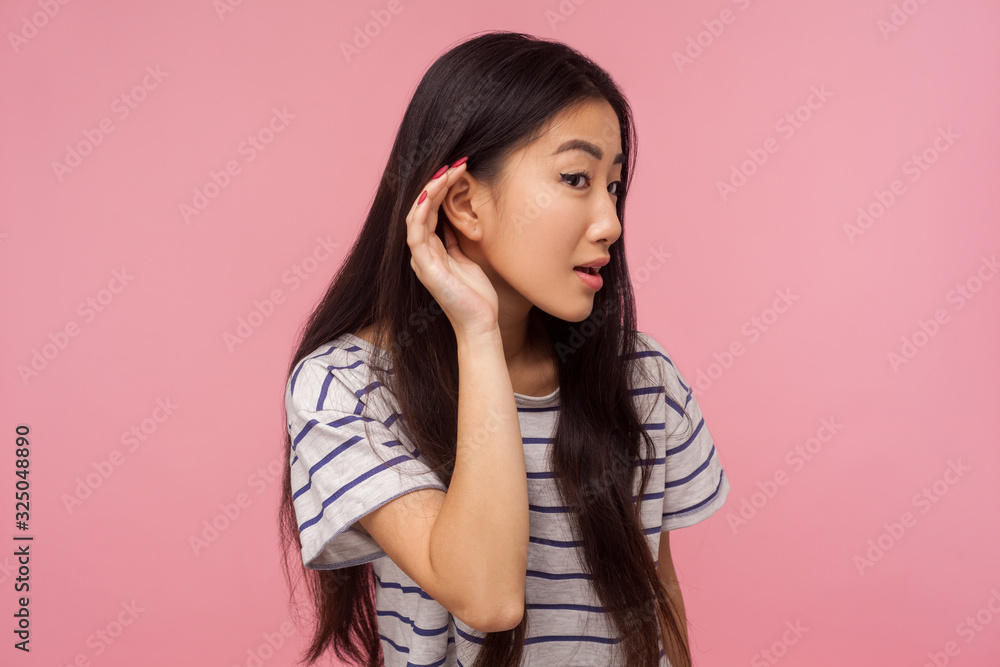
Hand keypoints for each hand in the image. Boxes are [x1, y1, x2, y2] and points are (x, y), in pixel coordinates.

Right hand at [405, 160, 498, 337]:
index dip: (441, 188)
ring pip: (417, 215)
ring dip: (430, 191)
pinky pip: (416, 233)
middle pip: (422, 208)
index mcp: (432, 250)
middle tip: (456, 163)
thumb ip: (455, 242)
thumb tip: (454, 221)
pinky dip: (422, 211)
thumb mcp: (467, 260)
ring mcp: (421, 259)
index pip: (431, 211)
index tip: (458, 169)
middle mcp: (422, 252)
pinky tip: (432, 194)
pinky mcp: (425, 266)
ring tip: (447, 172)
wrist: (480, 324)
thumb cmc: (477, 296)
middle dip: (436, 183)